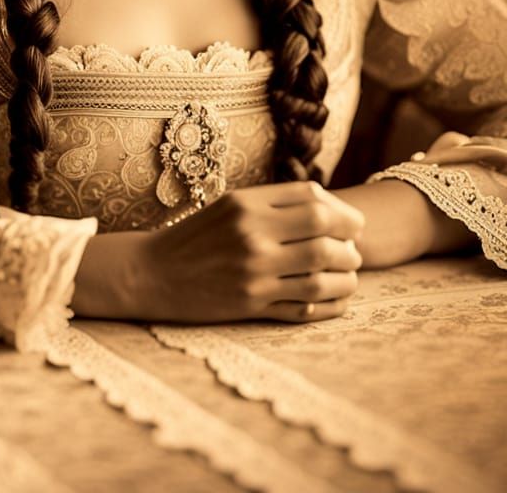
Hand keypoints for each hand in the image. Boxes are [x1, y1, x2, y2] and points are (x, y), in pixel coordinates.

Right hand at [100, 181, 363, 323]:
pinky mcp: (250, 305)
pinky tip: (338, 300)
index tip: (352, 223)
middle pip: (324, 234)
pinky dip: (331, 305)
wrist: (151, 272)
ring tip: (348, 275)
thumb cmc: (195, 236)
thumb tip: (328, 209)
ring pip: (322, 275)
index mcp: (247, 204)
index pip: (313, 199)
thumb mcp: (230, 206)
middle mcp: (252, 235)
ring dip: (346, 276)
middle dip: (351, 243)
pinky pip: (305, 307)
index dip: (343, 211)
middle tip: (355, 250)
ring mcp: (252, 272)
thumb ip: (274, 204)